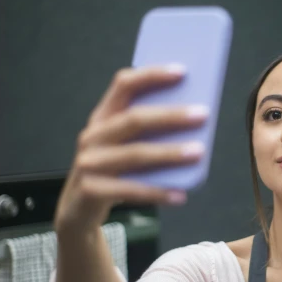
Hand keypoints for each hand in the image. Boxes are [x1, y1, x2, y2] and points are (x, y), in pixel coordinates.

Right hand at [54, 66, 207, 233]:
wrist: (78, 210)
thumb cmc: (112, 172)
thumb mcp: (124, 146)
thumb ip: (149, 133)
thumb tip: (194, 124)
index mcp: (103, 117)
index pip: (124, 85)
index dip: (152, 75)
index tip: (182, 71)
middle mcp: (93, 135)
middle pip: (134, 118)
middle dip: (171, 115)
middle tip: (202, 114)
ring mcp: (89, 163)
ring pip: (135, 154)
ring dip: (170, 153)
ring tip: (198, 152)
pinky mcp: (91, 190)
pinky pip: (131, 190)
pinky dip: (158, 192)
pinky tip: (181, 195)